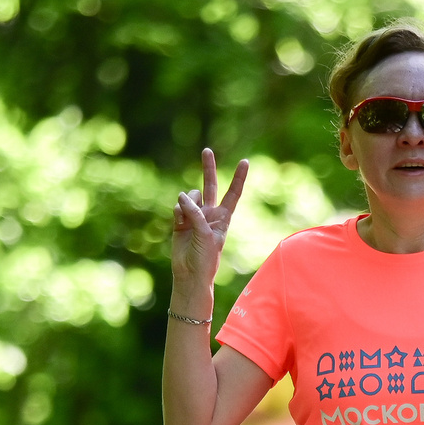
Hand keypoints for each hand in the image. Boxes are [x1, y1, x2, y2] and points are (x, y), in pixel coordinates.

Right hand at [170, 148, 248, 288]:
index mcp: (224, 217)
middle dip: (208, 168)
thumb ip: (195, 213)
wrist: (189, 274)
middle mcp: (210, 213)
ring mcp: (194, 216)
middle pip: (211, 185)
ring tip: (187, 217)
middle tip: (207, 150)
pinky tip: (179, 222)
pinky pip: (178, 206)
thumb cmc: (205, 258)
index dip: (238, 178)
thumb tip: (181, 195)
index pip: (233, 193)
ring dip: (188, 202)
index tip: (245, 161)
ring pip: (190, 196)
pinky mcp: (180, 220)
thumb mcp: (205, 234)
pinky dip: (178, 211)